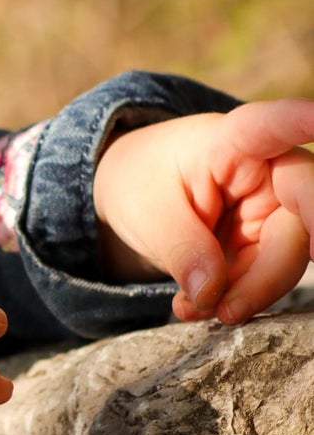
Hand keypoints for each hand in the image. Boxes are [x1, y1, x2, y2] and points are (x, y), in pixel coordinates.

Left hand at [93, 103, 313, 324]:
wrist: (136, 193)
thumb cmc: (141, 182)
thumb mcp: (146, 213)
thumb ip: (181, 249)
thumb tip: (212, 294)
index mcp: (230, 141)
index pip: (268, 127)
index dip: (296, 123)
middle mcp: (266, 170)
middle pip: (299, 216)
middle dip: (269, 273)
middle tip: (229, 312)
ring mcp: (272, 206)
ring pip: (287, 258)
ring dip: (245, 294)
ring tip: (191, 309)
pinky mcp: (268, 239)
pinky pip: (266, 277)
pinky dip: (235, 298)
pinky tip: (197, 307)